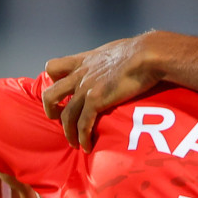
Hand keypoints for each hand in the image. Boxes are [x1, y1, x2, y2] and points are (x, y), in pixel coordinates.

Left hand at [41, 34, 163, 148]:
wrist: (146, 55)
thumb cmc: (139, 50)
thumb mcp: (115, 50)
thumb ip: (108, 59)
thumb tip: (118, 64)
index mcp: (83, 61)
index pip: (53, 67)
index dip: (52, 80)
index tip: (62, 91)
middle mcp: (80, 76)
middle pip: (50, 95)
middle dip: (51, 110)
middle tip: (59, 119)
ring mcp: (86, 89)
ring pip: (66, 116)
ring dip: (68, 132)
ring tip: (75, 143)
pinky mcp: (96, 101)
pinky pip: (83, 125)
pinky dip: (83, 138)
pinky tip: (88, 147)